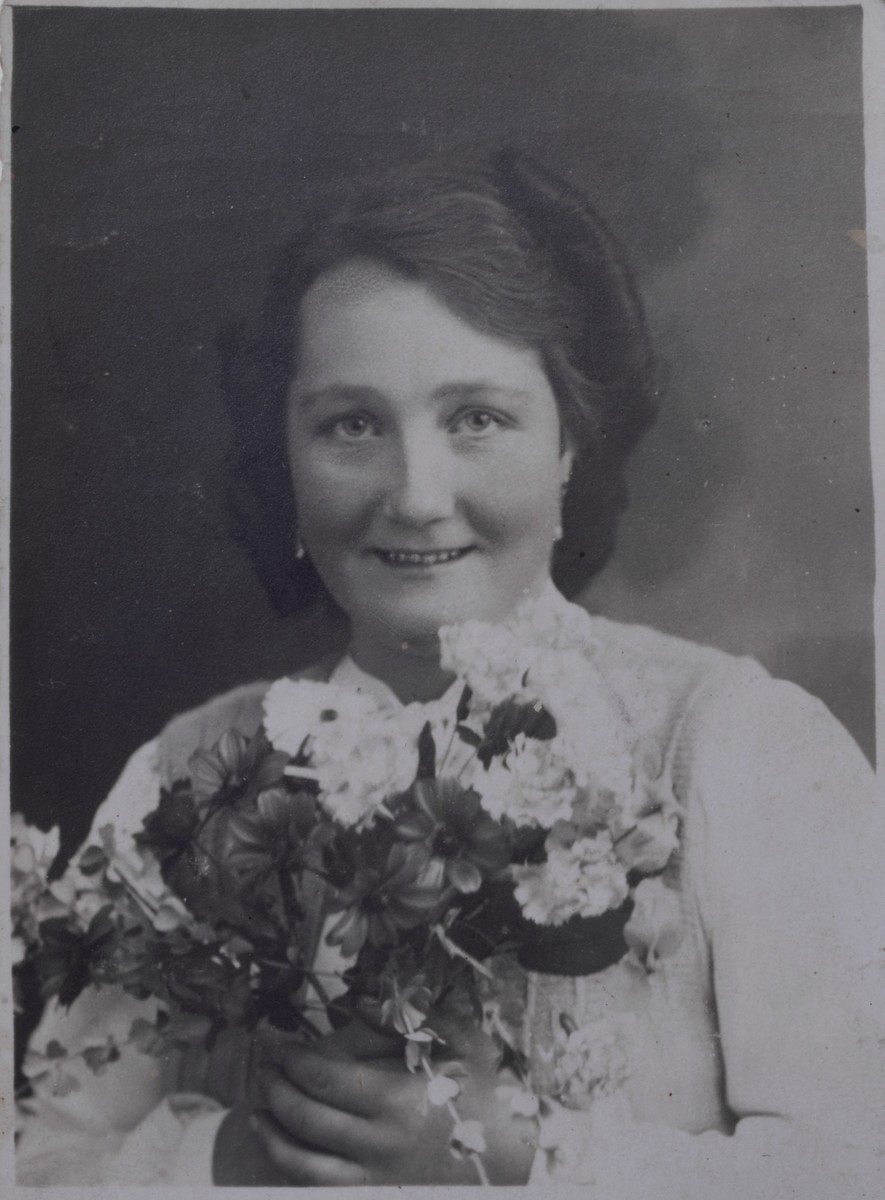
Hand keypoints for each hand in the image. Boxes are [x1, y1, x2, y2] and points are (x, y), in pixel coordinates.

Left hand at [250, 1009, 538, 1184]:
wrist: (515, 1158)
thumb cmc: (488, 1093)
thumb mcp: (460, 1041)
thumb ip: (411, 1018)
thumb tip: (365, 1000)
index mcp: (395, 1100)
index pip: (323, 1079)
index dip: (293, 1061)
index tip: (282, 1047)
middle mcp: (378, 1144)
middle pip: (305, 1118)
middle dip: (275, 1091)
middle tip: (265, 1071)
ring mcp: (375, 1180)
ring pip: (303, 1163)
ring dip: (272, 1136)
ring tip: (257, 1114)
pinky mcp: (378, 1199)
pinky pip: (321, 1190)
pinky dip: (294, 1172)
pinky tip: (284, 1153)